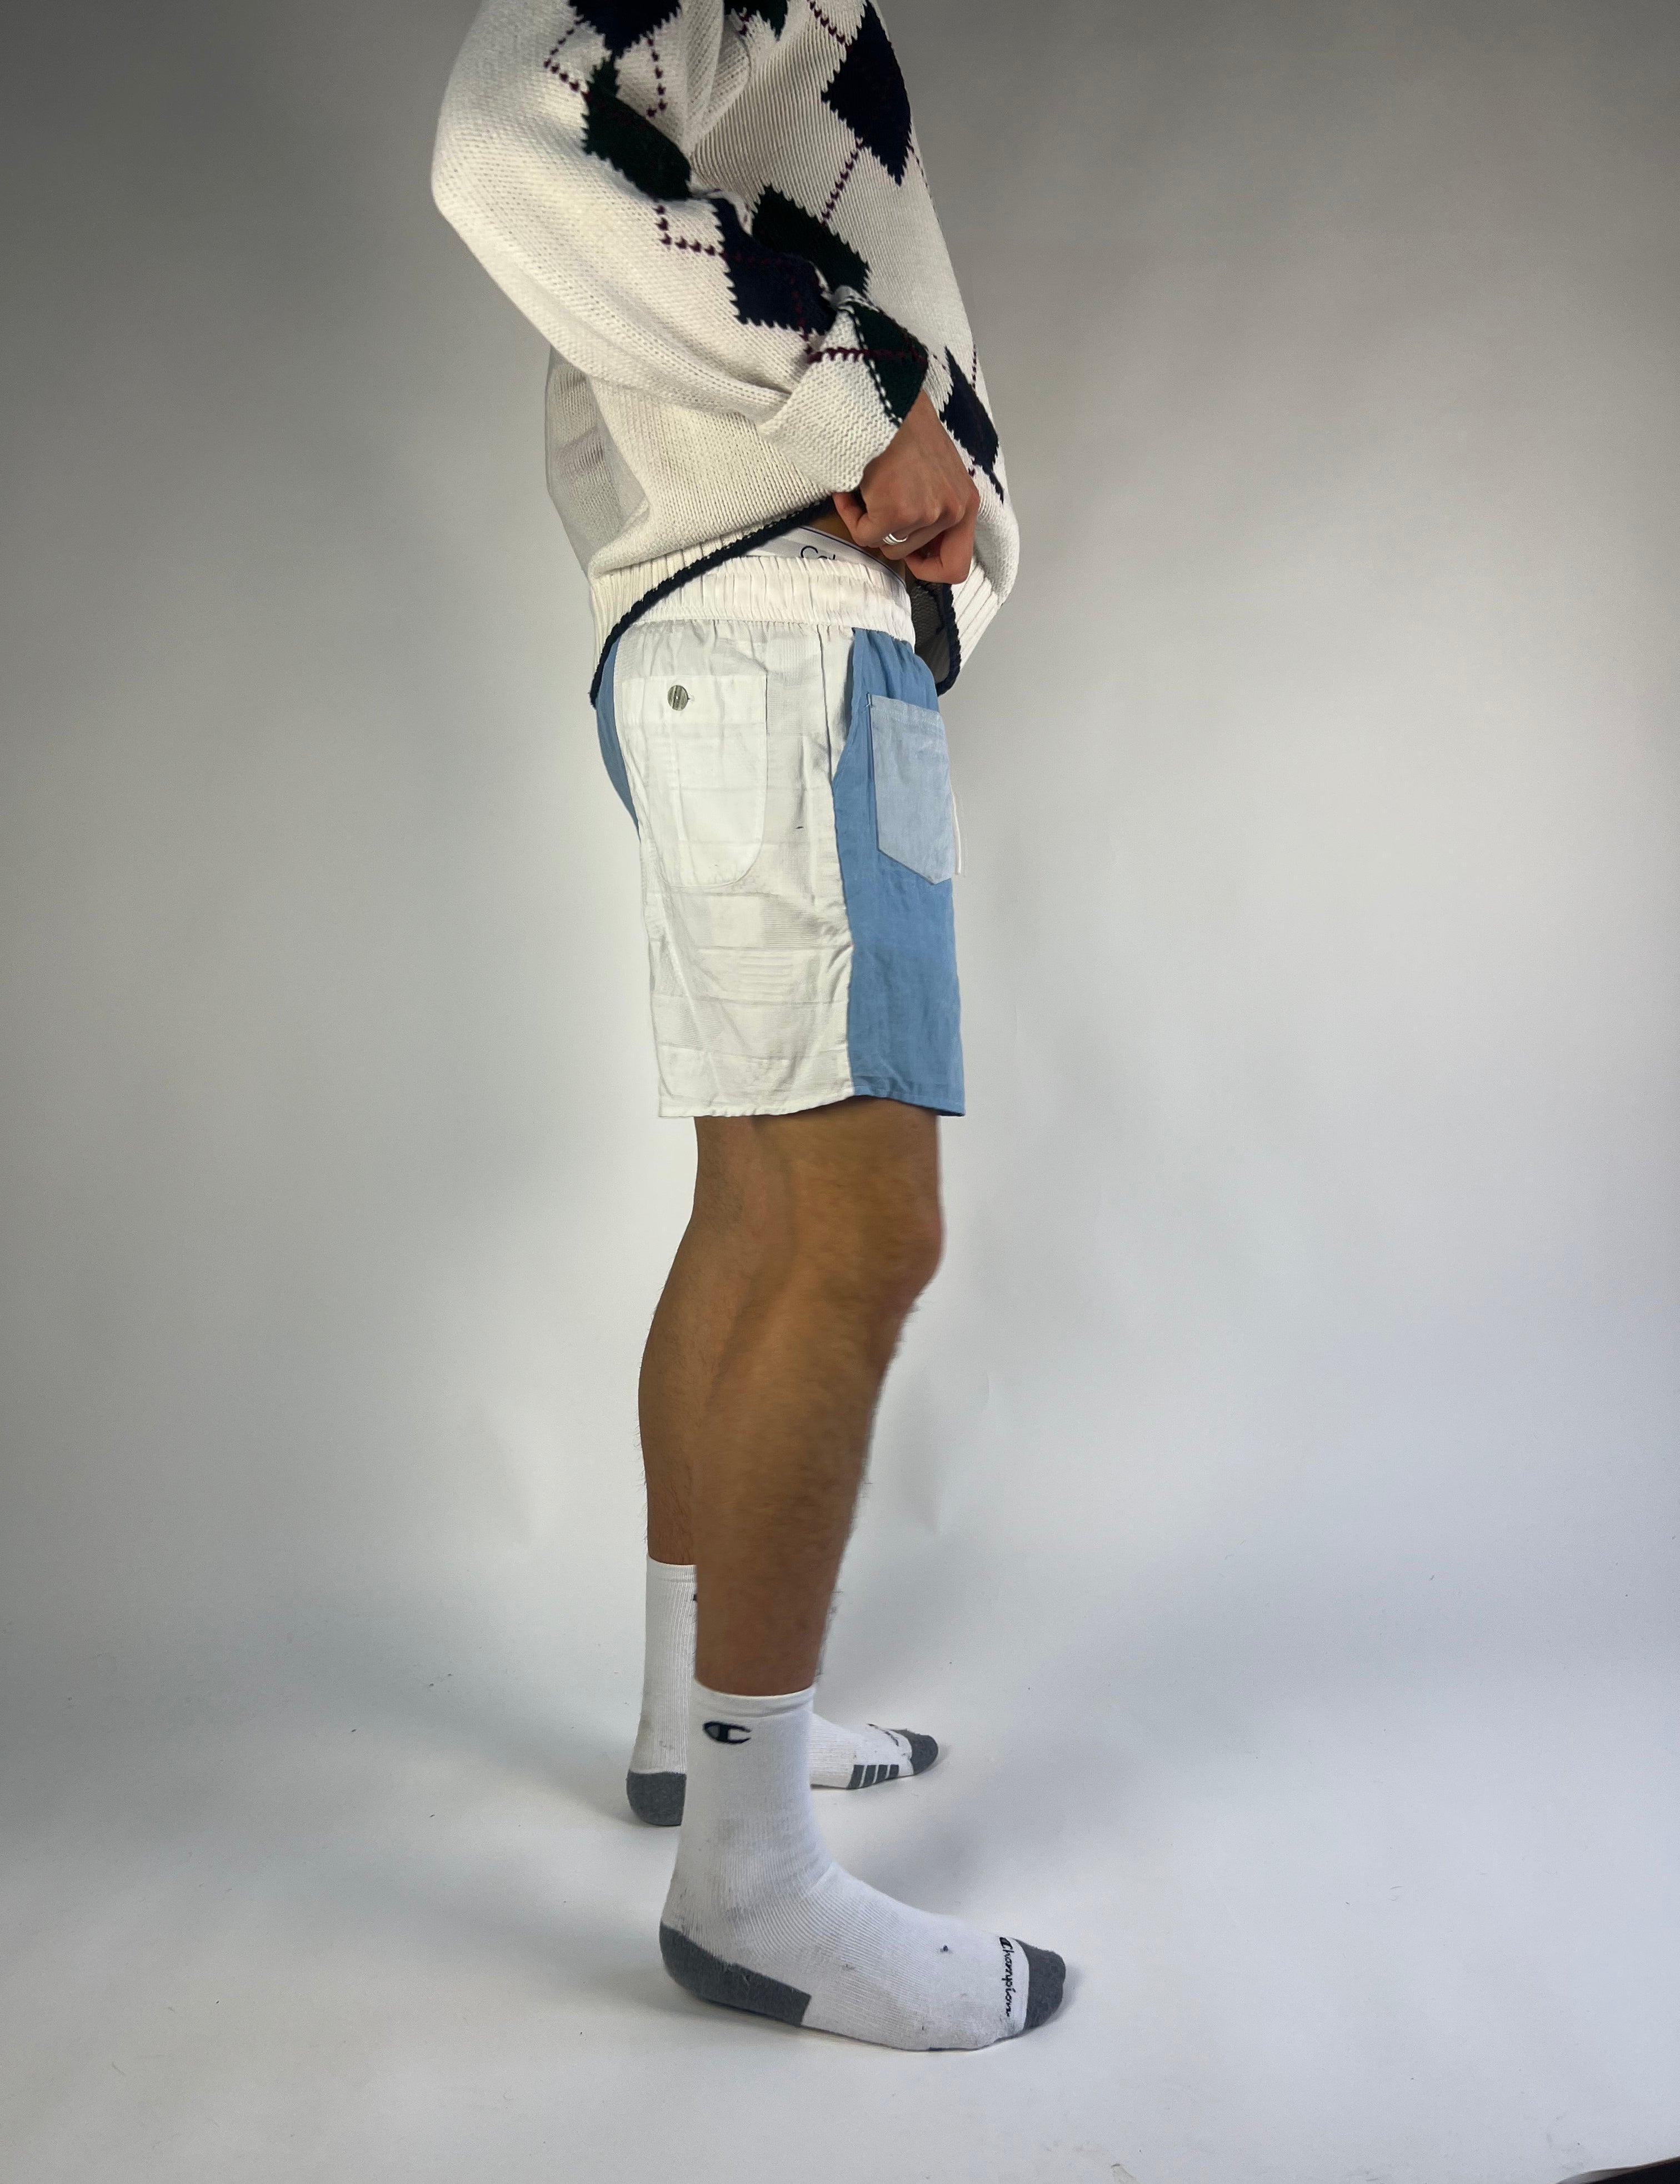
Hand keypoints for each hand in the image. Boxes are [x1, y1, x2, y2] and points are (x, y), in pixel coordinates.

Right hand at [833, 391, 979, 584]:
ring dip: (867, 521)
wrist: (886, 400)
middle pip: (909, 553)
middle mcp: (953, 511)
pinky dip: (851, 515)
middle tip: (874, 505)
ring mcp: (927, 514)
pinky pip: (864, 534)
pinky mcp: (897, 513)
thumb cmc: (906, 428)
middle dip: (885, 533)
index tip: (910, 554)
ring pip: (885, 544)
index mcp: (967, 503)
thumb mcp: (937, 471)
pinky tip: (850, 490)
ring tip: (864, 489)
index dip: (929, 568)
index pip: (956, 565)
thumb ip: (935, 506)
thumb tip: (914, 544)